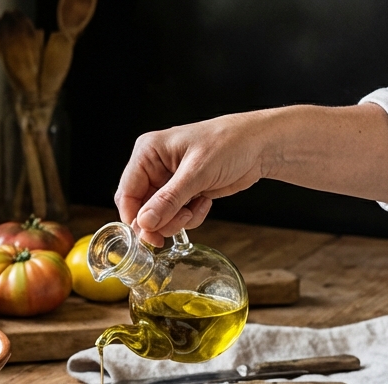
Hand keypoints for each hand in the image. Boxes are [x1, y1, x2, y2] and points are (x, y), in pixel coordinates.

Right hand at [114, 112, 271, 245]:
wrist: (260, 146)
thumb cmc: (230, 143)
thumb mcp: (197, 172)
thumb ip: (169, 199)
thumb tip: (144, 222)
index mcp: (148, 152)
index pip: (127, 192)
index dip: (135, 217)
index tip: (148, 235)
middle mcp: (154, 167)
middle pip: (141, 208)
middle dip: (160, 220)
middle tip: (178, 225)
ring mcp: (168, 181)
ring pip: (158, 216)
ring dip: (178, 220)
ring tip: (196, 206)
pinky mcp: (183, 193)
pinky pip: (176, 216)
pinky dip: (190, 216)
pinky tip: (204, 201)